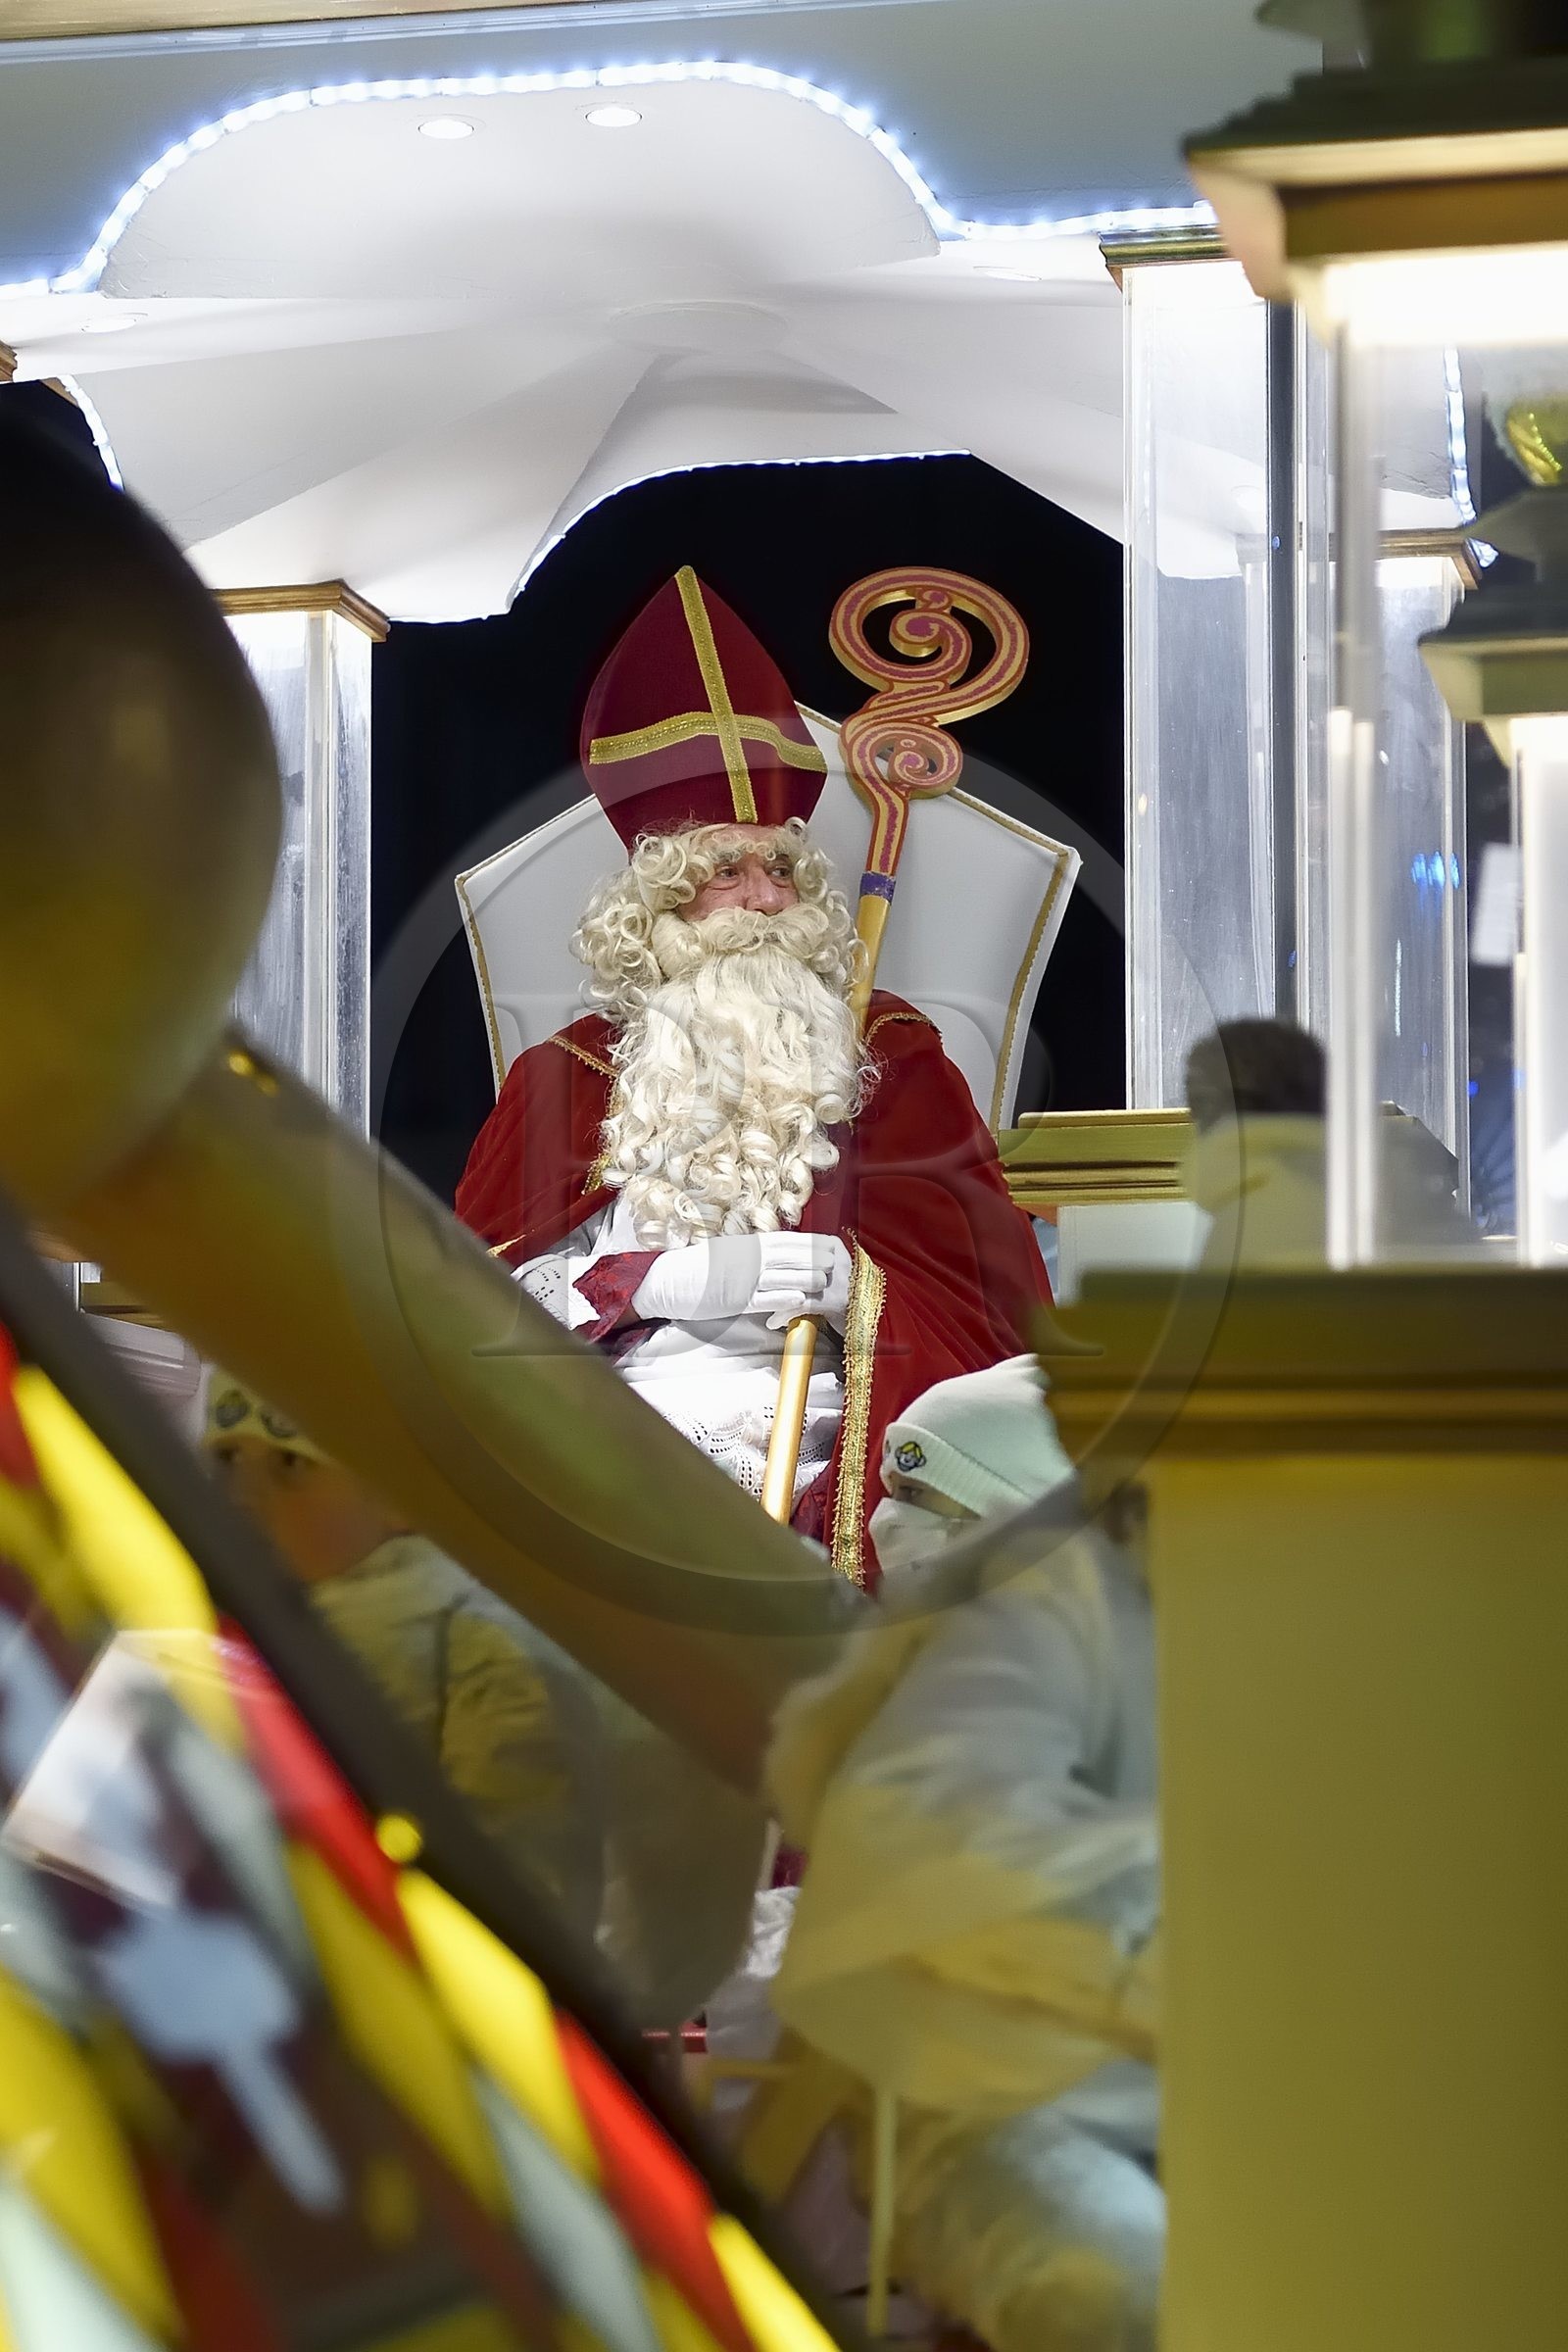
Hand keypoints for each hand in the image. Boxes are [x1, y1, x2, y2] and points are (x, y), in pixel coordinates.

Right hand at [631, 1233, 851, 1331]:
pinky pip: (765, 1299)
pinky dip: (784, 1299)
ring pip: (784, 1277)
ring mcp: (745, 1279)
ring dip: (808, 1280)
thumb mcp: (731, 1253)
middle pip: (793, 1257)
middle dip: (818, 1262)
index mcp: (751, 1244)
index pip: (790, 1241)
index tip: (832, 1248)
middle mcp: (751, 1257)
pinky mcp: (737, 1300)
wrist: (669, 1280)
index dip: (813, 1245)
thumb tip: (778, 1254)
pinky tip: (801, 1300)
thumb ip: (755, 1253)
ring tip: (827, 1283)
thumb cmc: (700, 1268)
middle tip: (838, 1266)